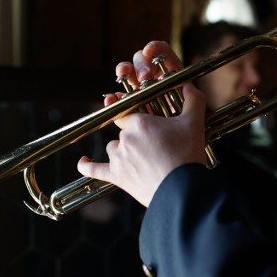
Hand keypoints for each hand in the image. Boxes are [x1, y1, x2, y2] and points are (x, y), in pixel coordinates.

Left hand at [78, 42, 207, 206]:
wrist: (181, 190)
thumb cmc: (187, 155)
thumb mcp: (194, 123)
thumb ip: (193, 100)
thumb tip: (188, 86)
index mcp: (140, 123)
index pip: (129, 111)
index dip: (137, 115)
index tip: (147, 120)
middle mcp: (125, 138)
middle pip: (123, 130)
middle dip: (137, 135)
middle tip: (156, 143)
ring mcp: (118, 159)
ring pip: (113, 147)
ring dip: (123, 149)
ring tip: (143, 157)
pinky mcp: (116, 177)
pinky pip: (94, 170)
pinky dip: (86, 165)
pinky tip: (82, 161)